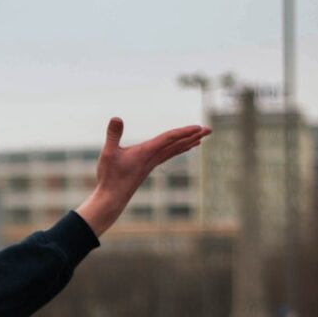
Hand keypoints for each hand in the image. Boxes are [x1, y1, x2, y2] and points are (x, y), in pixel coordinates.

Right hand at [76, 117, 210, 237]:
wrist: (112, 199)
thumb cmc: (109, 177)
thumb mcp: (108, 154)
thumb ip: (113, 135)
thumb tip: (116, 117)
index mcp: (145, 153)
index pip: (168, 139)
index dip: (183, 132)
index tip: (198, 128)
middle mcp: (152, 159)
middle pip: (177, 145)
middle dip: (193, 136)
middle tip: (209, 130)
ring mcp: (151, 164)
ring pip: (174, 151)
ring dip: (188, 143)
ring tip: (200, 138)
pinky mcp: (148, 167)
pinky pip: (168, 155)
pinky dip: (178, 149)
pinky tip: (183, 148)